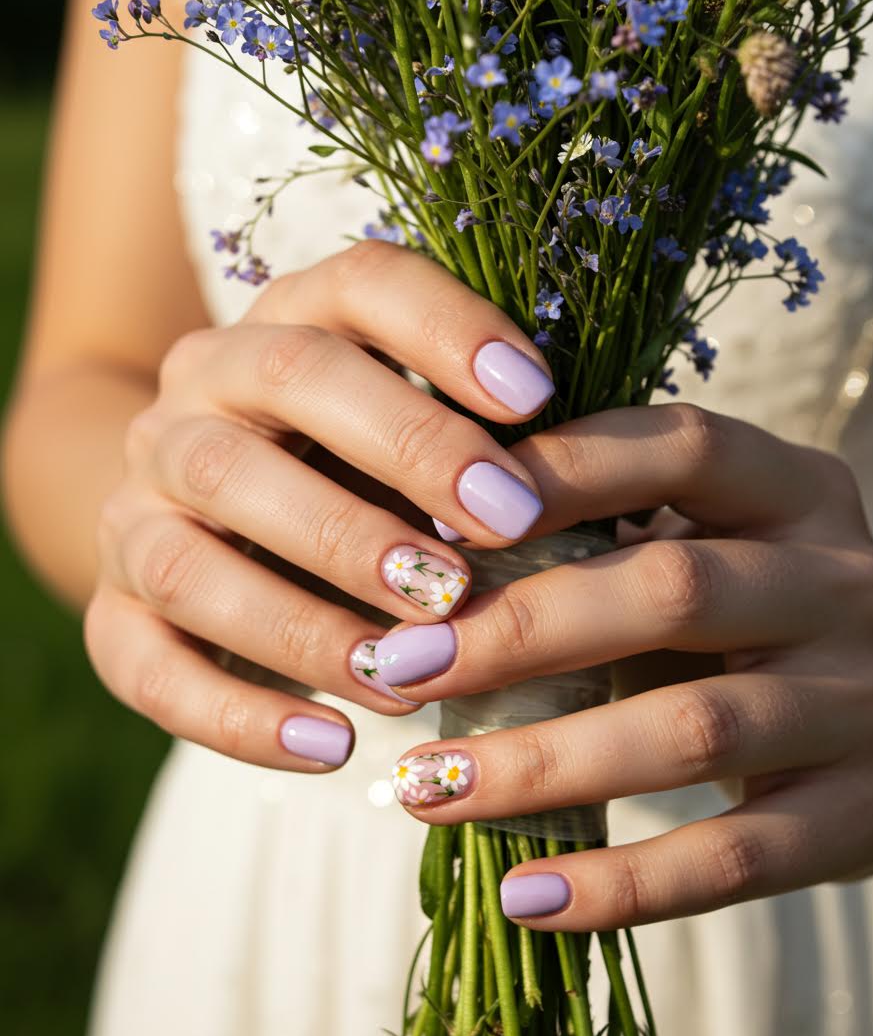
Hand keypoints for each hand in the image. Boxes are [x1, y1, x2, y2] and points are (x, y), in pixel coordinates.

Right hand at [85, 242, 556, 769]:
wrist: (194, 528)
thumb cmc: (349, 484)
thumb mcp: (410, 446)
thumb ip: (479, 450)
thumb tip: (596, 496)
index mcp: (283, 332)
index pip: (358, 287)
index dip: (447, 331)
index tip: (538, 399)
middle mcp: (196, 400)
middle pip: (282, 391)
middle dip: (400, 459)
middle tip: (496, 538)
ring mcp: (139, 508)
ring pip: (199, 551)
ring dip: (311, 614)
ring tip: (412, 670)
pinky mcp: (113, 617)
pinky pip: (153, 670)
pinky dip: (241, 717)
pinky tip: (335, 747)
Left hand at [383, 403, 872, 925]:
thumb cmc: (763, 623)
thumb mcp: (717, 548)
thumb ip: (613, 540)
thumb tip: (429, 559)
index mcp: (797, 494)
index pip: (680, 449)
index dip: (560, 475)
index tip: (439, 523)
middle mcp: (841, 585)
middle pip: (674, 591)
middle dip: (519, 631)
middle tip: (399, 665)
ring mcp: (862, 703)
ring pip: (692, 730)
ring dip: (542, 763)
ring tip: (427, 789)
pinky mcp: (861, 817)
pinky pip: (735, 859)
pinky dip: (623, 886)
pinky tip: (525, 896)